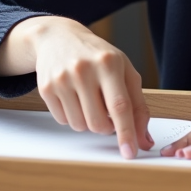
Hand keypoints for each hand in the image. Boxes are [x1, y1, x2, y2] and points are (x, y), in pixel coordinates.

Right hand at [0, 15, 153, 158]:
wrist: (59, 37)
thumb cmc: (98, 56)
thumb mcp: (124, 71)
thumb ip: (138, 106)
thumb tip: (144, 140)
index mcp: (109, 63)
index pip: (120, 106)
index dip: (126, 132)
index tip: (130, 153)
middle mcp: (84, 69)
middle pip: (98, 123)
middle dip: (106, 127)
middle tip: (107, 112)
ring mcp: (62, 78)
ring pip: (80, 125)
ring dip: (88, 121)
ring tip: (89, 99)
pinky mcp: (46, 88)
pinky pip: (62, 120)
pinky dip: (72, 116)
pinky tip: (73, 97)